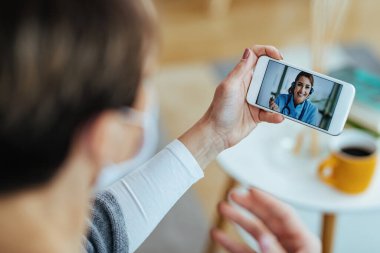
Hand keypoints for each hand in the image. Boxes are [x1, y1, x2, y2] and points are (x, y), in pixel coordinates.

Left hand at [179, 45, 283, 167]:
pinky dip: (276, 115)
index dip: (268, 52)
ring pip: (273, 95)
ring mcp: (254, 100)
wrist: (216, 134)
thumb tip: (249, 51)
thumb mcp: (229, 87)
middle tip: (289, 80)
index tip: (279, 57)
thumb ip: (240, 70)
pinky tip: (278, 117)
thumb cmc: (219, 109)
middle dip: (281, 76)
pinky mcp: (257, 115)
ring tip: (286, 102)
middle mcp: (249, 86)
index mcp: (242, 76)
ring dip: (281, 99)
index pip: (256, 56)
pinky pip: (271, 112)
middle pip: (270, 74)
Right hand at [211, 188, 320, 252]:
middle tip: (233, 194)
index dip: (266, 199)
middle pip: (267, 218)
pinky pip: (245, 250)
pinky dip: (231, 242)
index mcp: (303, 242)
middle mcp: (289, 244)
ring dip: (237, 220)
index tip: (250, 189)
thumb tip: (264, 237)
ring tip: (223, 208)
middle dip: (249, 205)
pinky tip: (220, 234)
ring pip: (254, 231)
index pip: (283, 213)